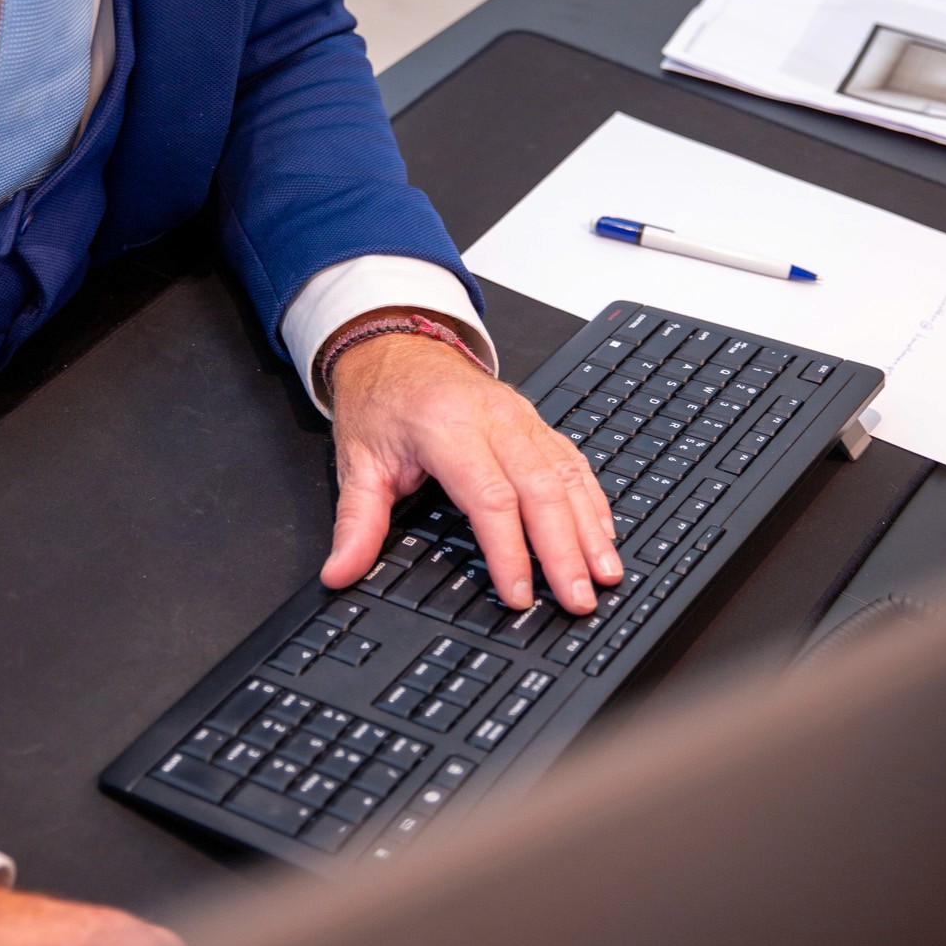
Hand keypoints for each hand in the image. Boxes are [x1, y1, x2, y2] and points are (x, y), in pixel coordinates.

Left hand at [320, 332, 620, 615]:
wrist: (396, 346)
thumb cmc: (381, 402)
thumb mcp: (357, 462)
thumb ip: (356, 523)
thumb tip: (340, 572)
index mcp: (446, 427)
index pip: (489, 498)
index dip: (509, 551)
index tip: (518, 595)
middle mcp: (493, 419)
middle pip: (541, 491)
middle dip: (564, 551)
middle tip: (577, 600)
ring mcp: (521, 418)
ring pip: (566, 477)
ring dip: (589, 531)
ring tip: (605, 576)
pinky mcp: (536, 422)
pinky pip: (573, 462)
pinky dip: (592, 501)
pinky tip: (603, 535)